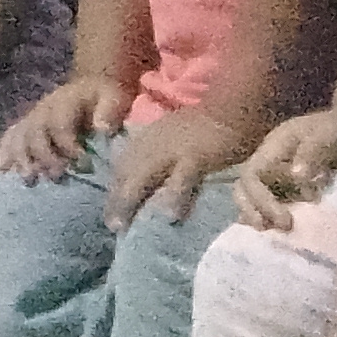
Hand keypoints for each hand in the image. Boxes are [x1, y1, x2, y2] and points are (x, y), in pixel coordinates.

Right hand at [0, 74, 130, 182]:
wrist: (90, 86)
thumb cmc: (103, 97)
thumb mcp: (113, 97)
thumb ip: (109, 110)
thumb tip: (102, 128)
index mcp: (64, 102)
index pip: (59, 124)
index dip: (68, 145)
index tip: (83, 164)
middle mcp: (42, 110)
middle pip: (34, 133)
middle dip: (43, 157)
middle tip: (56, 177)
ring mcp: (31, 118)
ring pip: (17, 137)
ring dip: (21, 159)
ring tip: (29, 180)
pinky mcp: (25, 127)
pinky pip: (8, 138)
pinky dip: (6, 154)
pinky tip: (6, 172)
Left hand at [103, 106, 246, 229]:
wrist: (228, 111)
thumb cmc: (201, 131)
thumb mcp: (170, 141)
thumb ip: (157, 161)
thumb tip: (147, 191)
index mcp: (146, 141)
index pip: (122, 168)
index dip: (114, 192)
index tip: (108, 216)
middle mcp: (152, 145)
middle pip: (127, 173)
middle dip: (117, 199)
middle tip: (111, 225)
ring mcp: (172, 149)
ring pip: (145, 175)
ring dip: (131, 198)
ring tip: (124, 223)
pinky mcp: (196, 156)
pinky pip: (183, 177)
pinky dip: (175, 194)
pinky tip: (170, 215)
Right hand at [233, 106, 336, 231]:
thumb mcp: (328, 131)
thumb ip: (312, 150)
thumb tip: (296, 176)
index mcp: (273, 147)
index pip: (250, 176)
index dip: (261, 200)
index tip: (285, 220)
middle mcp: (268, 161)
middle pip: (242, 187)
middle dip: (252, 211)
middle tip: (276, 230)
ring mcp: (276, 173)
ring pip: (251, 196)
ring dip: (259, 216)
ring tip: (276, 234)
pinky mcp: (287, 184)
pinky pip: (269, 202)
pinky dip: (270, 217)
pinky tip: (281, 234)